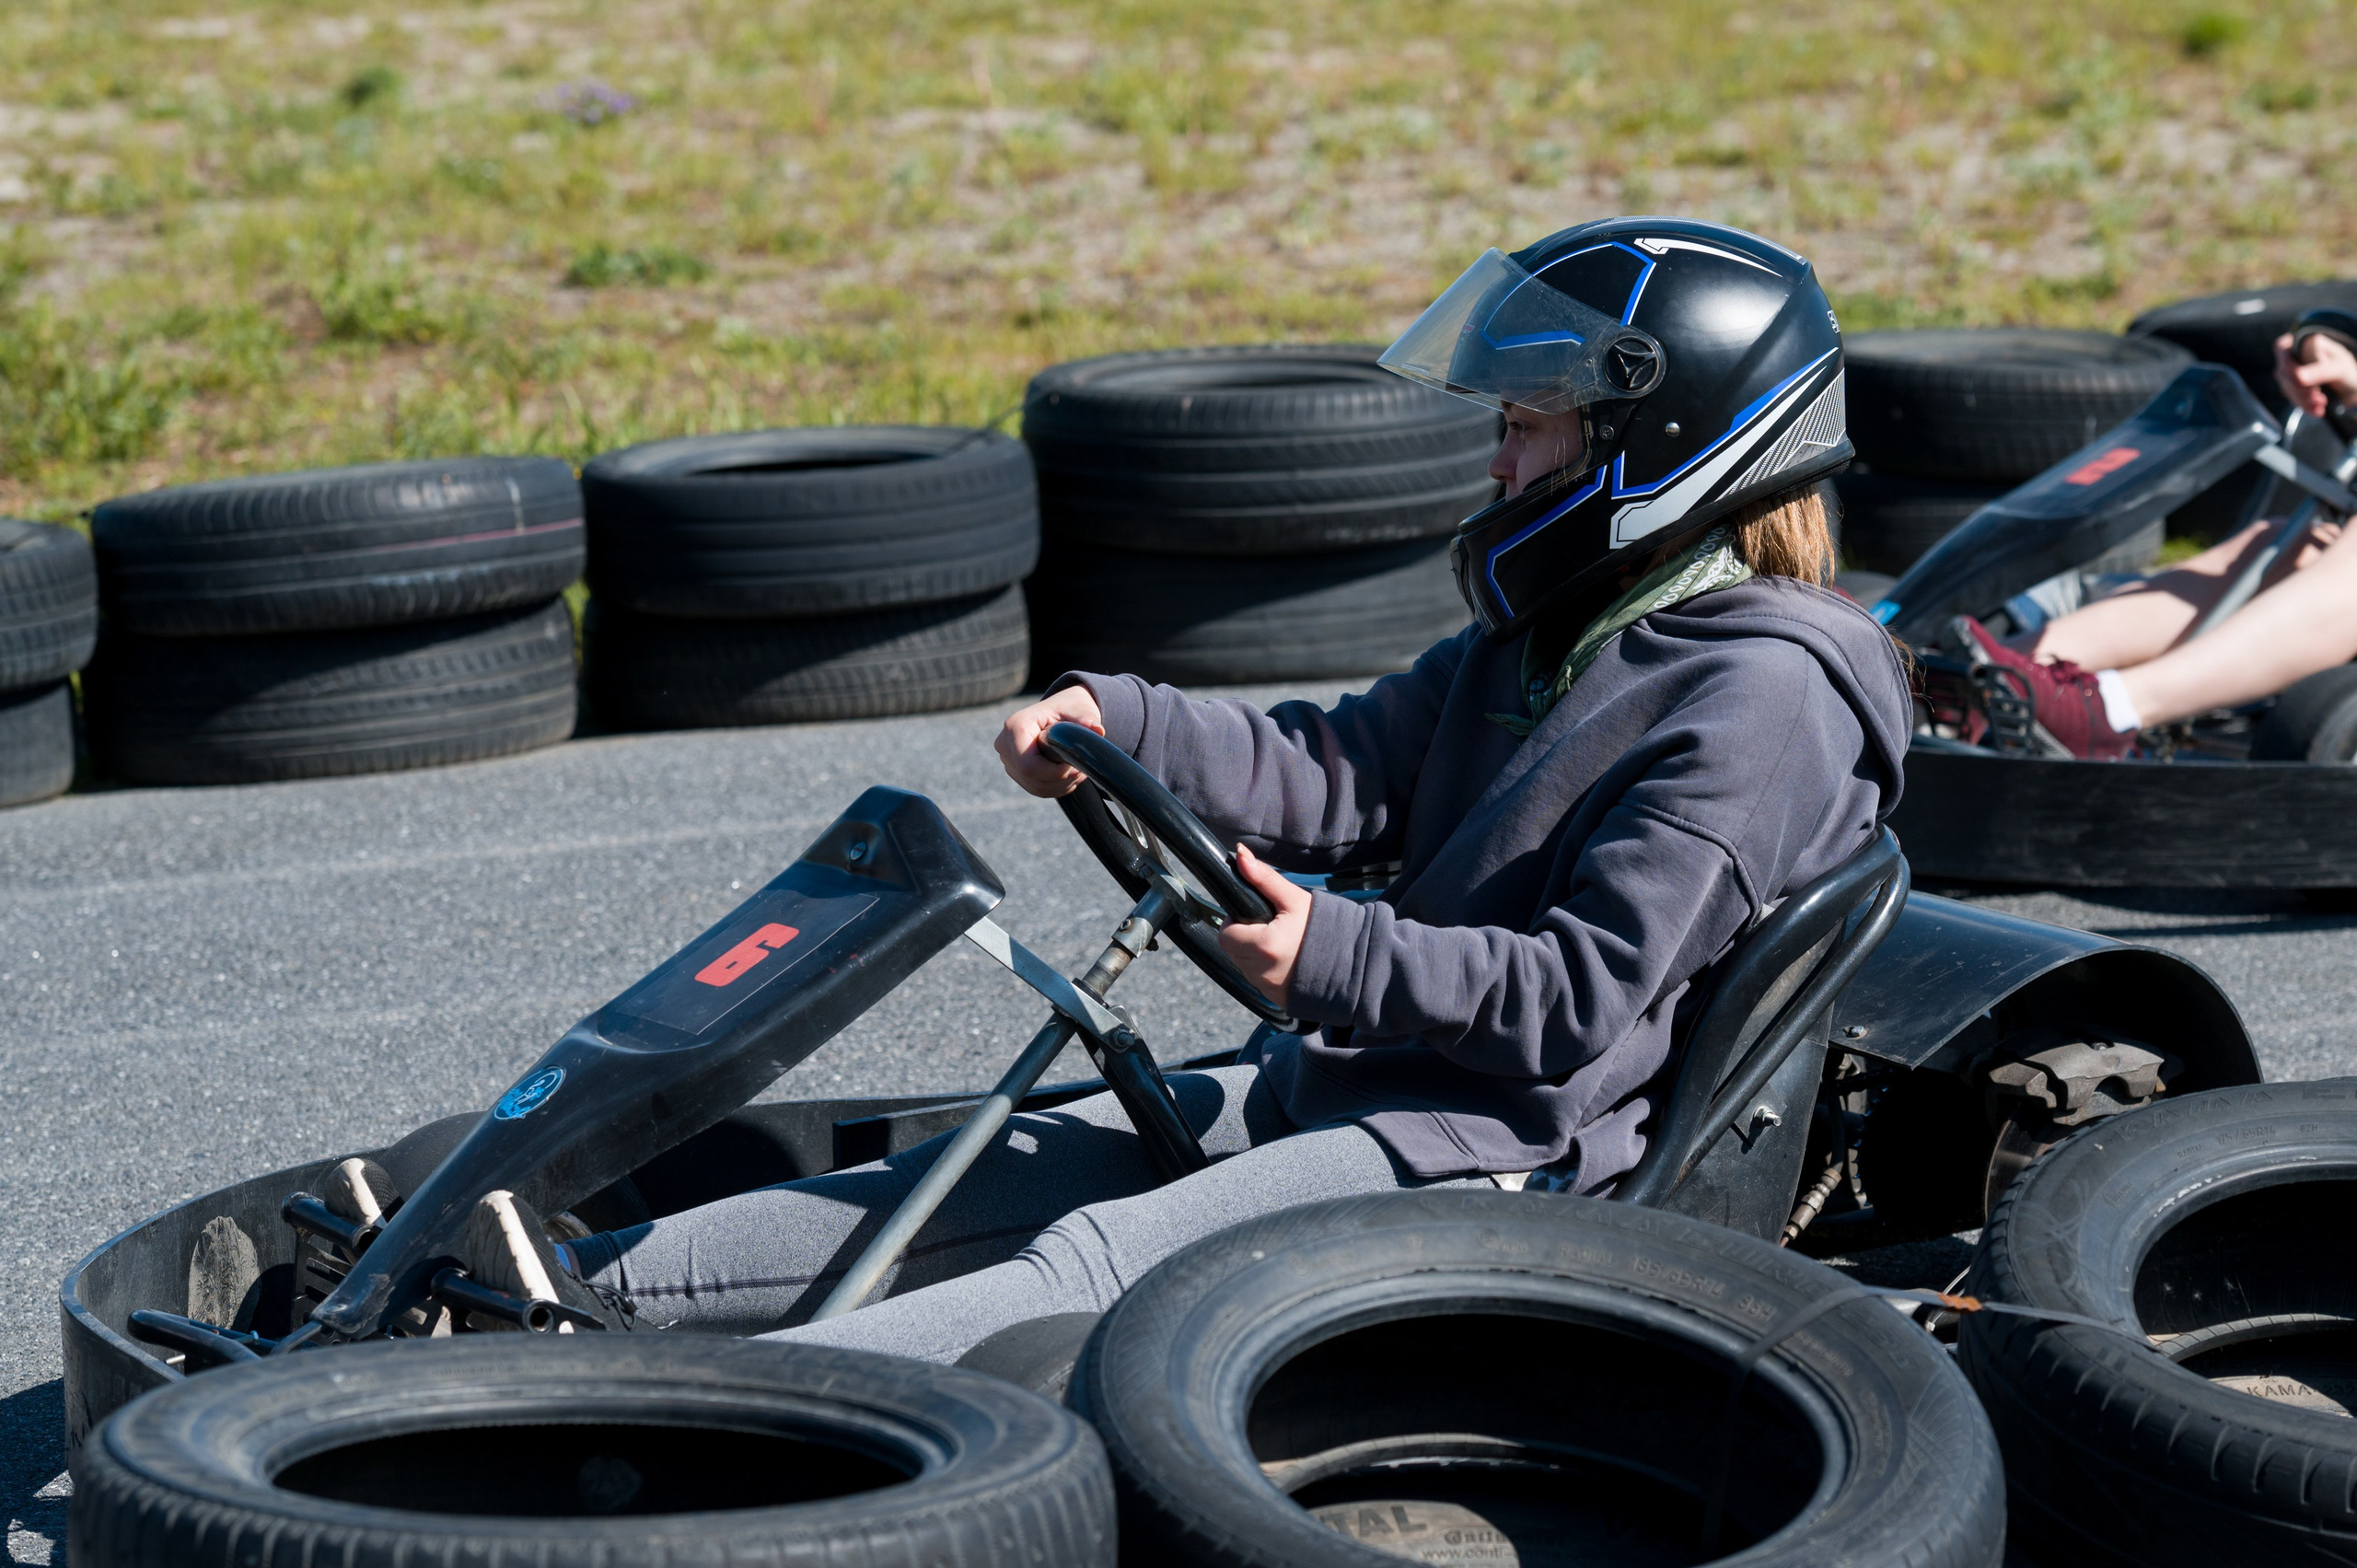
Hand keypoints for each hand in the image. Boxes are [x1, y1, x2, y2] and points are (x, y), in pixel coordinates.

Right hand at [995, 686, 1104, 796]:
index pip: (1028, 764)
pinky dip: (1057, 787)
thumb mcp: (1080, 709)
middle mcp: (1005, 744)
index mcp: (1016, 726)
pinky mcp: (1017, 772)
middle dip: (1061, 779)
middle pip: (1032, 777)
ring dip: (1062, 784)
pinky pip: (1037, 789)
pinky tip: (1070, 774)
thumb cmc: (1069, 708)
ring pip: (1036, 786)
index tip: (1076, 766)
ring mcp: (1009, 760)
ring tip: (1079, 769)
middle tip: (1082, 769)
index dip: (1053, 772)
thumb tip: (1097, 730)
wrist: (1062, 712)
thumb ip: (1086, 719)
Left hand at [1214, 845, 1312, 1008]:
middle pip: (1232, 951)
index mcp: (1263, 945)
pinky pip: (1257, 980)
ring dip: (1252, 954)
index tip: (1254, 915)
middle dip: (1243, 937)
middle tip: (1268, 927)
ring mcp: (1267, 988)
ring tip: (1279, 943)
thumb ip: (1264, 878)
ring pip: (1243, 966)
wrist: (1352, 964)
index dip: (1235, 922)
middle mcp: (1260, 971)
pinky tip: (1285, 960)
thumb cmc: (1324, 928)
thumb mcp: (1294, 899)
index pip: (1225, 934)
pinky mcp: (1274, 999)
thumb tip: (1239, 854)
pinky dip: (1265, 970)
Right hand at [2273, 331, 2356, 417]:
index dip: (2290, 367)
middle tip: (2318, 398)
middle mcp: (2293, 353)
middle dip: (2300, 389)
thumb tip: (2298, 377)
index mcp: (2303, 340)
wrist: (2352, 386)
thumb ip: (2319, 371)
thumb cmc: (2347, 370)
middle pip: (2284, 372)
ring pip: (2286, 387)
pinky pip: (2291, 397)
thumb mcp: (2339, 367)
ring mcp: (2291, 370)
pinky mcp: (2292, 385)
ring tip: (2321, 404)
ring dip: (2303, 400)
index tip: (2304, 382)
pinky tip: (2317, 409)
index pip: (2282, 349)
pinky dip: (2304, 405)